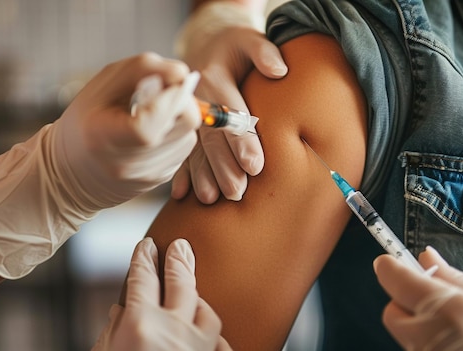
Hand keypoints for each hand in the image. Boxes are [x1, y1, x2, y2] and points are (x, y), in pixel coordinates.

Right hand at [0, 53, 200, 279]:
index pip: (154, 119)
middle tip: (161, 90)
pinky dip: (175, 132)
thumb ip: (141, 70)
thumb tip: (182, 72)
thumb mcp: (102, 86)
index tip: (171, 77)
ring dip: (179, 115)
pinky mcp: (161, 179)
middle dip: (182, 97)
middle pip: (186, 122)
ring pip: (189, 134)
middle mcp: (129, 163)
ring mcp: (148, 176)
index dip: (171, 93)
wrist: (71, 173)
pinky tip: (153, 130)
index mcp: (105, 137)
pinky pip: (183, 148)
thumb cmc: (86, 120)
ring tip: (151, 112)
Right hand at [93, 237, 230, 350]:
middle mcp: (173, 330)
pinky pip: (222, 346)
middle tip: (180, 246)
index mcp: (140, 324)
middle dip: (179, 261)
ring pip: (208, 314)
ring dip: (200, 303)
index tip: (146, 245)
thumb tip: (119, 313)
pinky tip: (213, 339)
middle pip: (181, 284)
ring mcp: (197, 348)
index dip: (143, 258)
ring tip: (196, 298)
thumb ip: (110, 333)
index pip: (142, 279)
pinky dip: (217, 341)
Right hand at [171, 2, 287, 203]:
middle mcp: (198, 100)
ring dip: (202, 175)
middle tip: (237, 192)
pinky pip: (181, 151)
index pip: (233, 113)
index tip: (255, 164)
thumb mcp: (248, 38)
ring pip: (195, 149)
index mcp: (214, 77)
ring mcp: (188, 116)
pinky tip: (183, 195)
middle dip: (223, 166)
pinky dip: (181, 174)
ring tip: (212, 199)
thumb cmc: (235, 46)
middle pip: (212, 137)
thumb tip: (280, 71)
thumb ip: (264, 51)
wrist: (205, 45)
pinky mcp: (184, 127)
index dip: (243, 140)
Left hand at [373, 247, 462, 350]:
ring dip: (417, 322)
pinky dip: (426, 338)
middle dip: (405, 300)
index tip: (389, 260)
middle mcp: (433, 336)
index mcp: (454, 310)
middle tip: (432, 298)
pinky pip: (415, 346)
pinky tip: (453, 339)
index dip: (390, 268)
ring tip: (453, 324)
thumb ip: (456, 278)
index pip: (398, 282)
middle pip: (392, 311)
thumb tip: (425, 256)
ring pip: (403, 333)